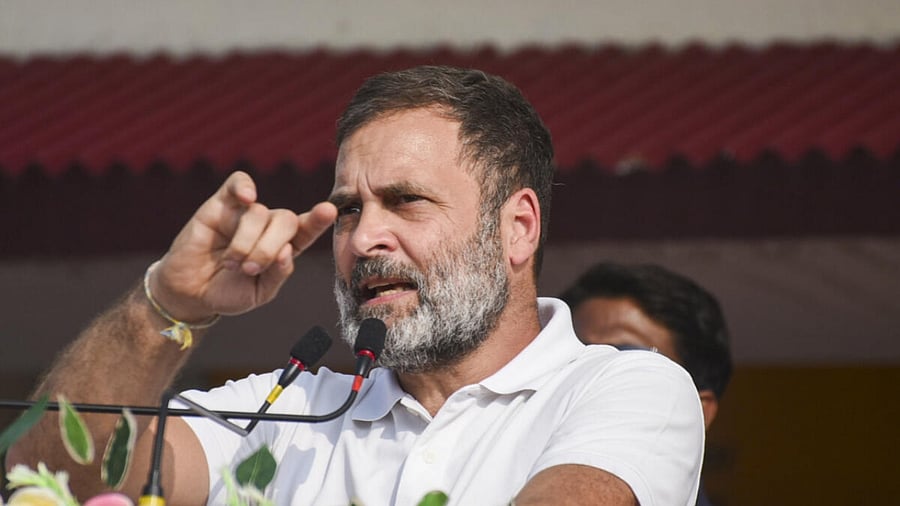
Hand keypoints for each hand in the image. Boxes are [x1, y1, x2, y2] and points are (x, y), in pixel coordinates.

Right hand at [148, 171, 336, 321]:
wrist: (190, 292)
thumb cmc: (228, 291)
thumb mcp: (259, 293)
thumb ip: (278, 274)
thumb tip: (288, 251)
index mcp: (285, 247)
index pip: (307, 229)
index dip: (318, 220)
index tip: (328, 211)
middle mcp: (268, 227)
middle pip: (285, 220)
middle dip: (269, 247)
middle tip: (249, 269)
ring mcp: (245, 213)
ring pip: (259, 213)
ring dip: (245, 242)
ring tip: (231, 263)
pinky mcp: (221, 205)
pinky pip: (238, 183)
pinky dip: (243, 186)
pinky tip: (246, 197)